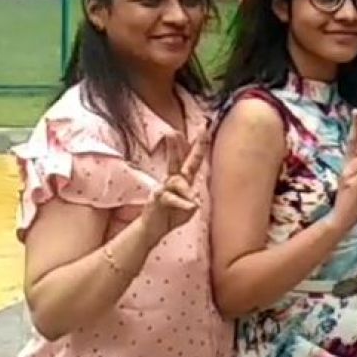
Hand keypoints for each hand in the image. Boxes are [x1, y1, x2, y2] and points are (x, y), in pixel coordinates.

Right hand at [140, 131, 209, 245]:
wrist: (154, 229)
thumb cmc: (172, 215)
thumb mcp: (189, 209)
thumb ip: (193, 201)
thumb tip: (195, 197)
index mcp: (184, 179)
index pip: (193, 159)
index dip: (198, 144)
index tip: (203, 127)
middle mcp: (173, 180)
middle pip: (177, 160)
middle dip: (177, 145)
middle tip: (173, 131)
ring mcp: (164, 188)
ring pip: (177, 182)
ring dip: (186, 191)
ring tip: (193, 204)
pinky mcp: (157, 198)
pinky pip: (172, 198)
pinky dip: (182, 203)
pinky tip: (191, 206)